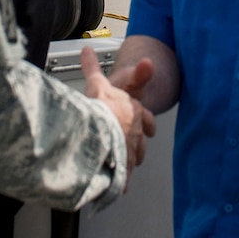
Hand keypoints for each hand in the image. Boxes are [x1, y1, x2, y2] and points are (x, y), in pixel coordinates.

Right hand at [82, 46, 156, 185]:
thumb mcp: (98, 82)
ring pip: (132, 160)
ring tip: (124, 173)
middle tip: (137, 155)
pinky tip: (117, 189)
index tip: (151, 129)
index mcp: (134, 111)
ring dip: (128, 164)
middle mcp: (135, 132)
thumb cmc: (101, 105)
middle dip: (137, 148)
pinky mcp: (120, 165)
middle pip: (140, 143)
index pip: (147, 118)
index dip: (148, 123)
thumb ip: (93, 67)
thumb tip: (87, 49)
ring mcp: (128, 149)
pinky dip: (119, 182)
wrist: (100, 128)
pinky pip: (121, 176)